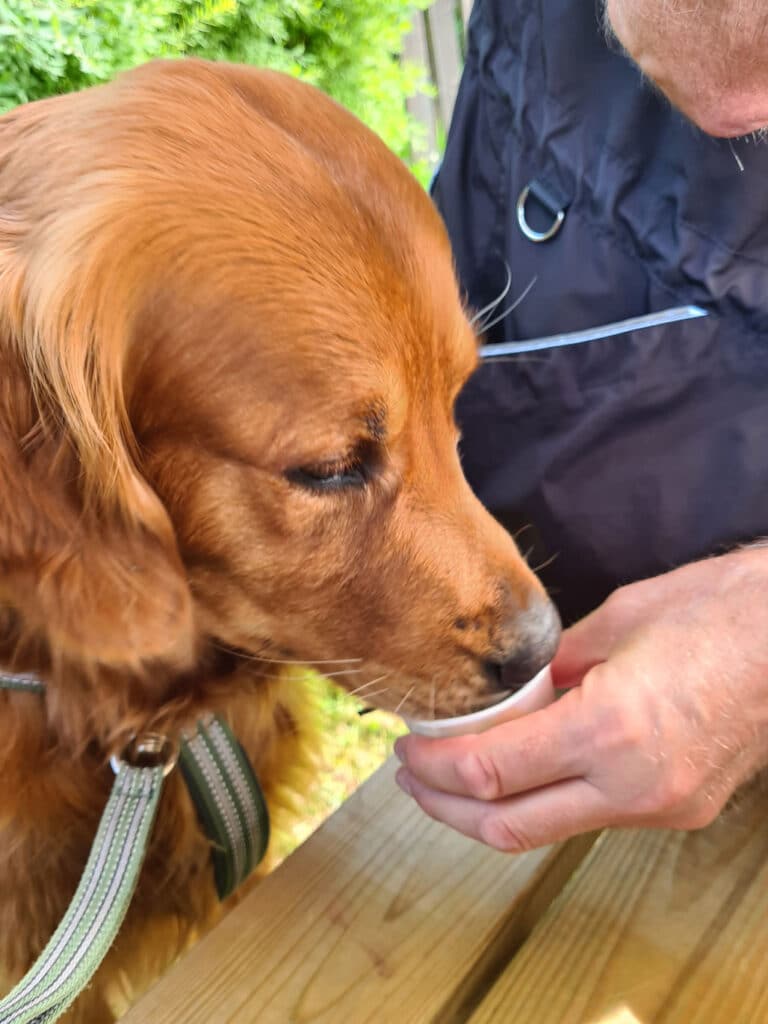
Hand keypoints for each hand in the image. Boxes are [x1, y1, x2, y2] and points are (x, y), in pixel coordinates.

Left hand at [394, 547, 767, 851]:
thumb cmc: (716, 611)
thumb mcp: (616, 621)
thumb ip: (553, 668)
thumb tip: (511, 692)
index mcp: (609, 729)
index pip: (490, 771)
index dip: (434, 767)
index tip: (408, 749)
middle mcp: (632, 785)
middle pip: (508, 824)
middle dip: (446, 805)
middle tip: (413, 778)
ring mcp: (659, 806)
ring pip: (547, 831)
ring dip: (491, 809)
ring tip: (453, 778)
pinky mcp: (678, 810)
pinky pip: (588, 816)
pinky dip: (542, 799)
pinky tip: (522, 770)